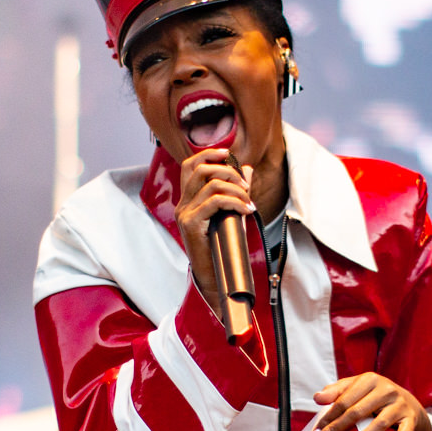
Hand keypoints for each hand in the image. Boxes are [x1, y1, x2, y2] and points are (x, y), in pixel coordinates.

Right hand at [175, 147, 253, 305]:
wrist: (214, 276)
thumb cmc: (221, 248)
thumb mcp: (230, 213)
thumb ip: (236, 191)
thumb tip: (247, 169)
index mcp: (187, 200)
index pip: (190, 166)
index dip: (207, 154)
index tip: (227, 153)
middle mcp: (182, 204)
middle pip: (199, 169)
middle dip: (227, 171)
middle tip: (245, 185)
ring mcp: (184, 214)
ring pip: (210, 185)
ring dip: (236, 189)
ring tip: (249, 201)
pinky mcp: (191, 223)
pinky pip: (215, 202)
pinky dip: (235, 202)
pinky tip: (247, 209)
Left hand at [312, 373, 431, 430]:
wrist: (409, 402)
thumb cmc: (374, 396)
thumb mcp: (357, 387)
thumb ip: (336, 391)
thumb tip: (316, 398)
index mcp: (369, 380)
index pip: (344, 400)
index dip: (328, 417)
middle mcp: (386, 390)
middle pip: (357, 412)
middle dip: (337, 429)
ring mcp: (400, 405)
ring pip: (378, 424)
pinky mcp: (411, 419)